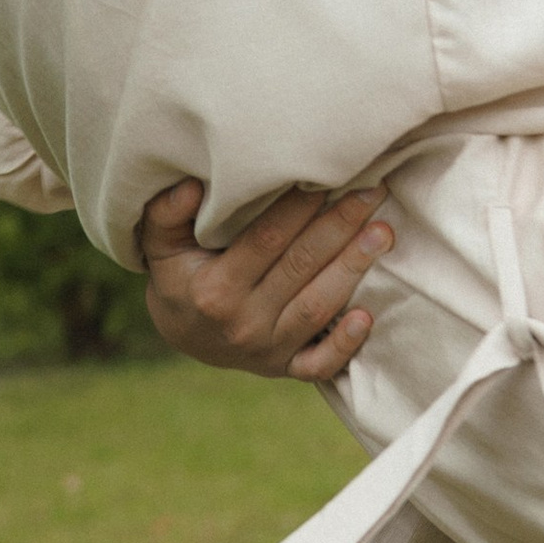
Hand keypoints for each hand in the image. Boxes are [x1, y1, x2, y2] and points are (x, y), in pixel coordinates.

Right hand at [137, 179, 389, 381]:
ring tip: (383, 233)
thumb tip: (190, 186)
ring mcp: (267, 350)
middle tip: (373, 193)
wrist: (184, 335)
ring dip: (353, 269)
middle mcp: (243, 323)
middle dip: (340, 228)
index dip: (298, 207)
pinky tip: (368, 316)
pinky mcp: (285, 368)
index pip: (265, 240)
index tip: (324, 174)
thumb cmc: (180, 276)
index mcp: (215, 289)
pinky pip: (319, 365)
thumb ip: (166, 214)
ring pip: (318, 308)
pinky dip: (345, 345)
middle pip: (300, 268)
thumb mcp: (160, 246)